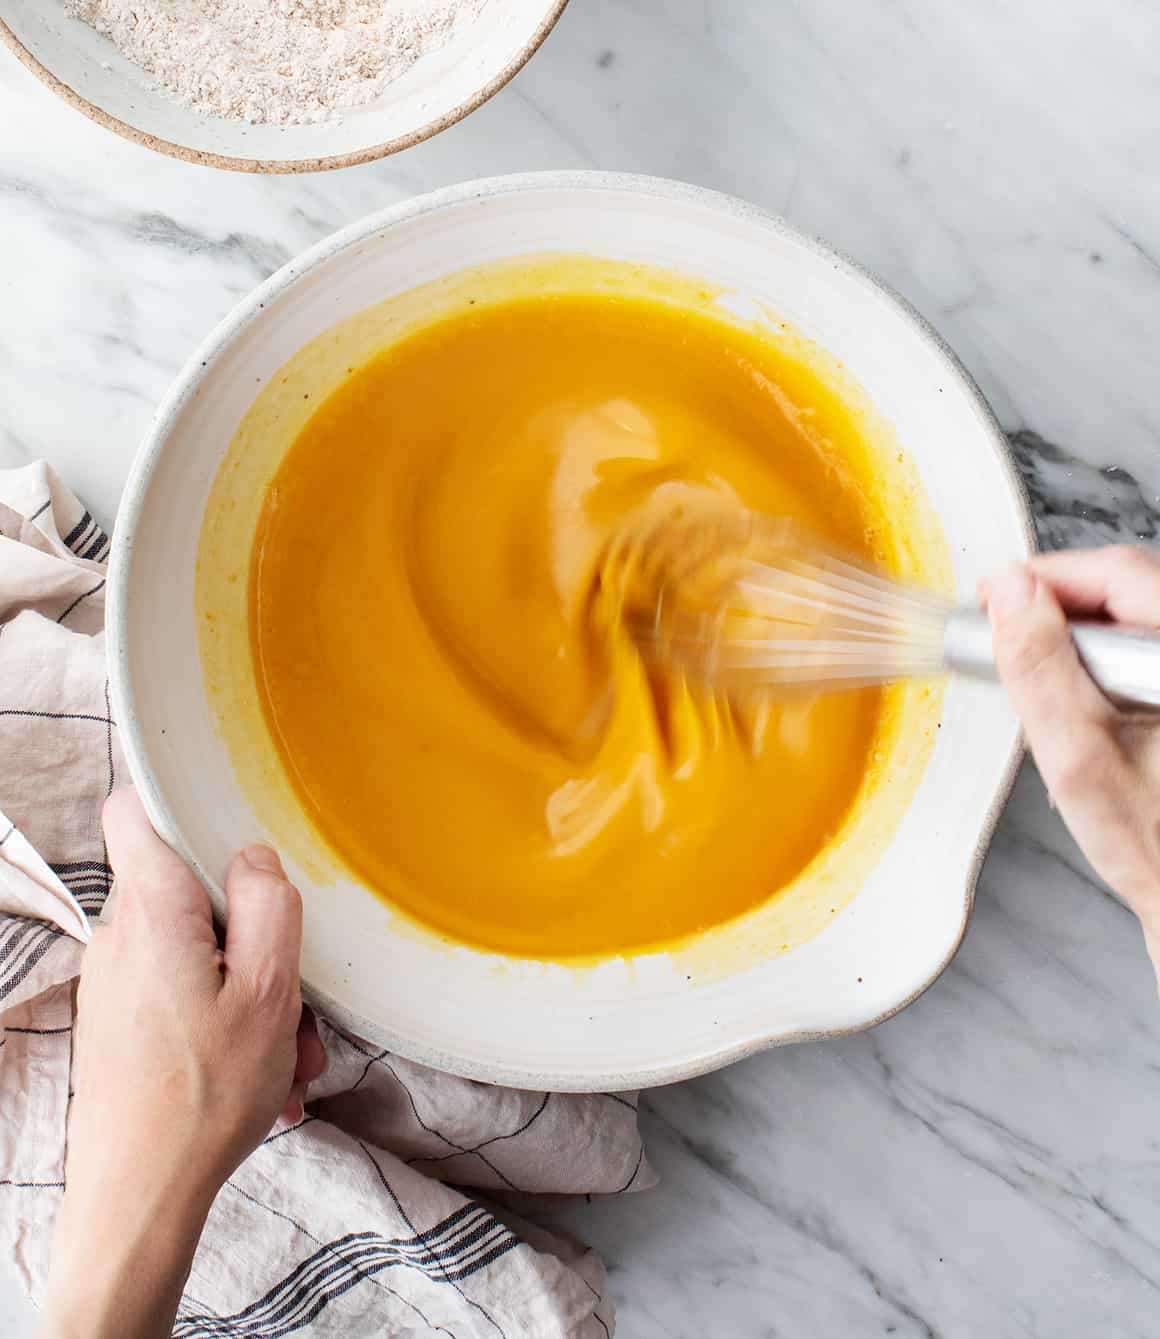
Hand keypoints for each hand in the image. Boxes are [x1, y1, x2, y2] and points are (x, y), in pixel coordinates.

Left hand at [41, 789, 325, 1338]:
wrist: (137, 1200)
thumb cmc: (200, 1100)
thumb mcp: (268, 993)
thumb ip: (270, 906)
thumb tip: (256, 858)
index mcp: (152, 913)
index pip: (133, 809)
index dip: (178, 798)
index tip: (230, 820)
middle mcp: (120, 938)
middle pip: (191, 891)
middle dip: (255, 932)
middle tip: (294, 990)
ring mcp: (115, 981)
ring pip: (197, 948)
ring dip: (252, 989)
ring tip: (287, 1051)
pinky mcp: (119, 1018)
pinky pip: (184, 989)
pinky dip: (227, 1017)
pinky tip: (261, 1072)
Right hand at [986, 546, 1159, 965]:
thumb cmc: (1155, 847)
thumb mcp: (1080, 755)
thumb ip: (1040, 667)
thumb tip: (1010, 593)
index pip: (1117, 572)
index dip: (1043, 578)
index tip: (991, 598)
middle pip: (1128, 588)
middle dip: (1057, 607)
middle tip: (1004, 640)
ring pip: (1134, 618)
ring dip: (1079, 639)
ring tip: (1047, 690)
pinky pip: (1144, 650)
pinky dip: (1103, 665)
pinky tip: (1086, 706)